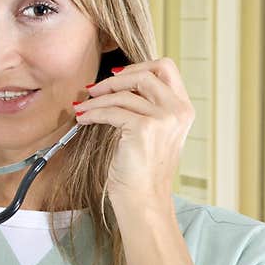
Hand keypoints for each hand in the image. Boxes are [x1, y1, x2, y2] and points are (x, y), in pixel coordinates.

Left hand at [72, 57, 194, 206]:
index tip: (115, 75)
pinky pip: (111, 111)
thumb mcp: (153, 131)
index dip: (138, 66)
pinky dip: (93, 113)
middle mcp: (178, 110)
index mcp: (183, 109)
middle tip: (93, 89)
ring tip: (82, 108)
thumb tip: (117, 83)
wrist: (143, 199)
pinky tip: (83, 119)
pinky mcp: (144, 128)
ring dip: (96, 100)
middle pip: (146, 73)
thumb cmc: (142, 169)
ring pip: (123, 94)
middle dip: (114, 79)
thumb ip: (147, 106)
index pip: (166, 68)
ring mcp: (163, 118)